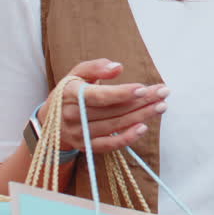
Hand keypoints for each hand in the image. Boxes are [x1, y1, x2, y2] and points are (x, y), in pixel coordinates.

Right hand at [51, 59, 167, 153]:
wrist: (49, 122)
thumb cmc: (70, 92)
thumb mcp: (77, 74)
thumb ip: (96, 67)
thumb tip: (118, 67)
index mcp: (70, 94)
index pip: (99, 96)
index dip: (121, 93)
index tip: (144, 88)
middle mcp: (73, 116)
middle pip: (112, 110)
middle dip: (141, 101)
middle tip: (164, 92)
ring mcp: (79, 133)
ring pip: (114, 126)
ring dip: (141, 116)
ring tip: (161, 106)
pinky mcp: (86, 147)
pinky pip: (109, 145)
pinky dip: (127, 138)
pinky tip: (144, 127)